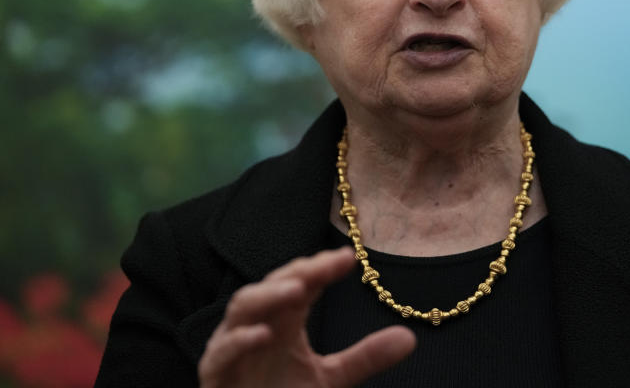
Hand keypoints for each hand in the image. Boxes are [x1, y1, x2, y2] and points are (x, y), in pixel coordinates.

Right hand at [198, 246, 415, 387]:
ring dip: (268, 295)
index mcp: (283, 320)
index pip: (302, 283)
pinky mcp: (215, 375)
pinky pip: (221, 353)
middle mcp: (256, 325)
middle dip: (297, 272)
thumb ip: (364, 358)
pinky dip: (239, 341)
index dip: (322, 267)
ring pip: (242, 307)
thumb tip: (409, 338)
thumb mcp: (332, 380)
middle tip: (324, 266)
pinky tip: (263, 335)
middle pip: (272, 285)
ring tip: (297, 289)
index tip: (349, 258)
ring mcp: (232, 348)